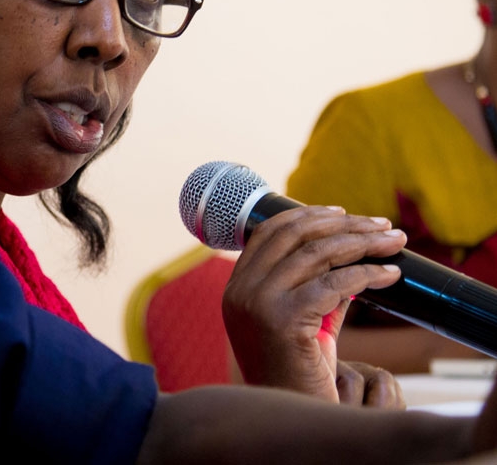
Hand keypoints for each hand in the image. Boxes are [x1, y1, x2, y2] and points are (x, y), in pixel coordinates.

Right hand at [222, 205, 405, 401]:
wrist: (293, 416)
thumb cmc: (300, 370)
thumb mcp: (302, 317)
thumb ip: (316, 281)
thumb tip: (351, 246)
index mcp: (237, 285)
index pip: (270, 231)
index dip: (308, 215)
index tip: (344, 213)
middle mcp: (241, 289)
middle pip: (295, 234)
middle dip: (343, 224)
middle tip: (380, 223)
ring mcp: (256, 302)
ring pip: (317, 254)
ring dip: (362, 242)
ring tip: (392, 240)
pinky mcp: (280, 319)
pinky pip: (333, 284)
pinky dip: (368, 274)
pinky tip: (391, 274)